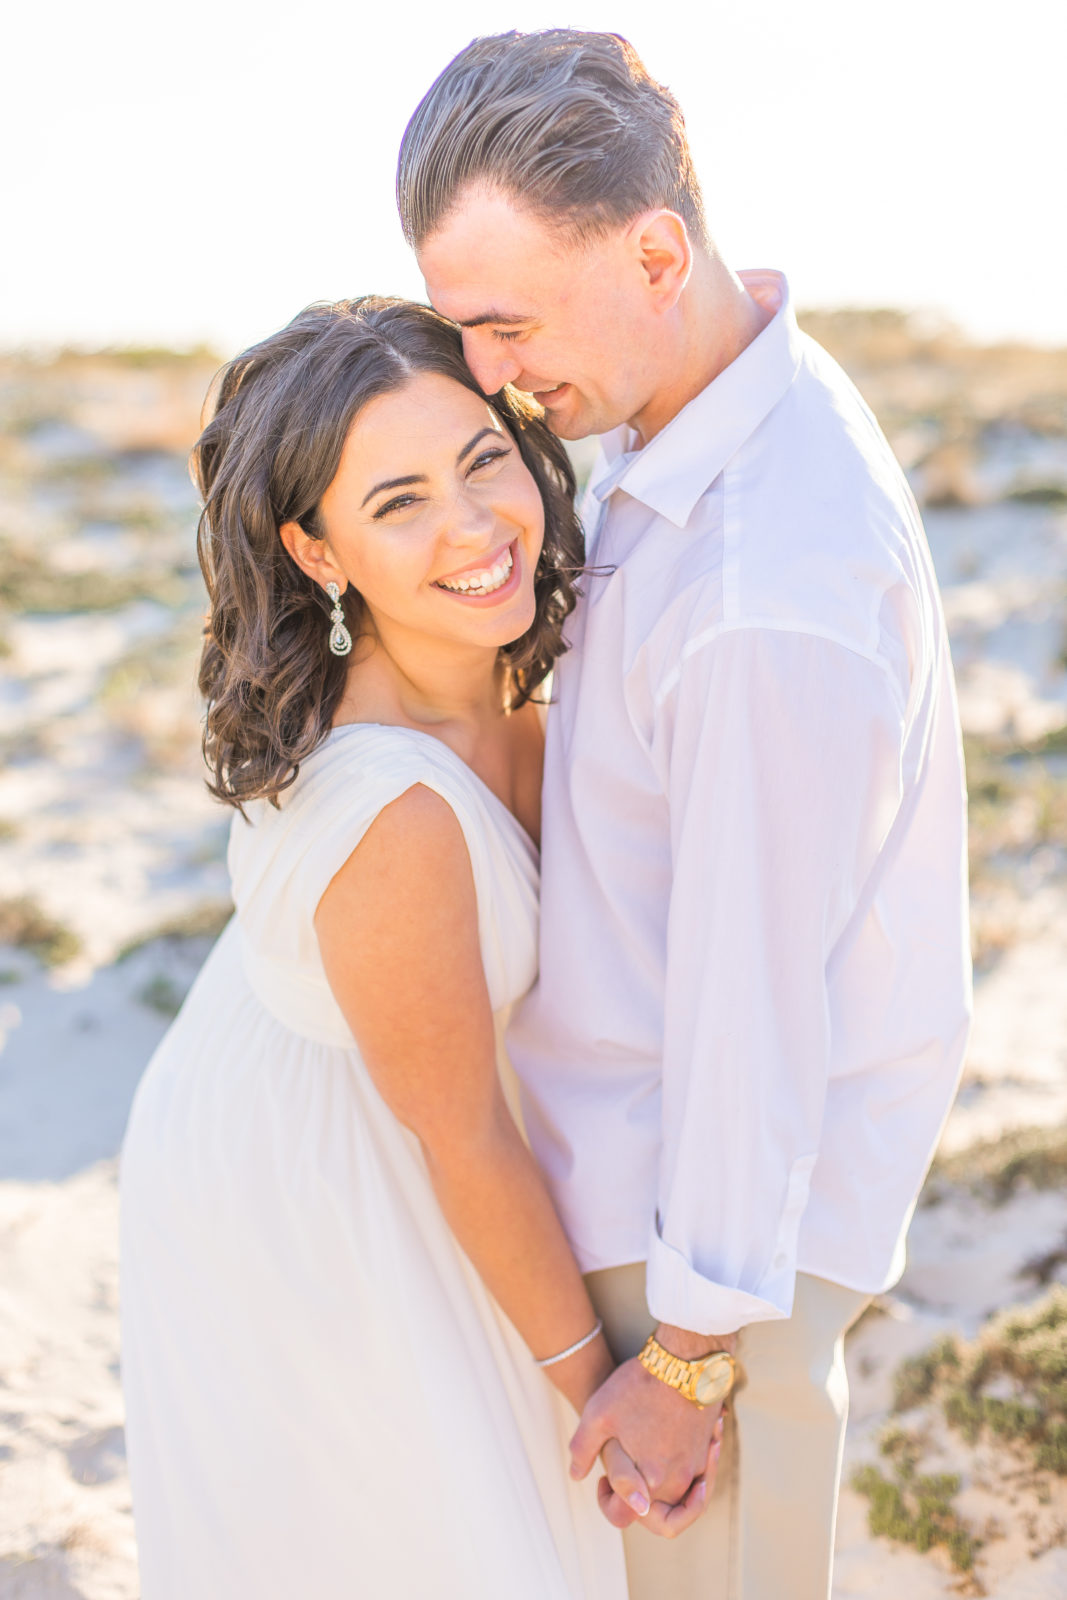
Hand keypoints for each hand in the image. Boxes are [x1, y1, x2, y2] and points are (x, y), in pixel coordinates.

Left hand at [570, 1357, 723, 1537]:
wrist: (685, 1359)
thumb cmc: (640, 1385)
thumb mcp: (598, 1414)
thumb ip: (583, 1451)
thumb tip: (575, 1475)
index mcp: (650, 1481)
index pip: (626, 1516)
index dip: (607, 1504)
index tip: (602, 1481)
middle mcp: (678, 1481)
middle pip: (655, 1511)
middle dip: (636, 1498)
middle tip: (623, 1472)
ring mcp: (697, 1465)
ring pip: (676, 1494)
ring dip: (659, 1484)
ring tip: (640, 1454)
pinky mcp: (708, 1449)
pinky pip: (694, 1474)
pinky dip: (679, 1467)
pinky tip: (664, 1443)